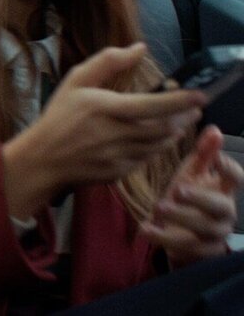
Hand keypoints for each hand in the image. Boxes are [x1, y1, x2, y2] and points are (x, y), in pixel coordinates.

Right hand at [3, 43, 206, 218]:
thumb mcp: (75, 82)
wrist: (42, 159)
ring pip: (159, 145)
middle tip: (195, 108)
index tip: (201, 95)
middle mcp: (115, 134)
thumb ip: (107, 62)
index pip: (154, 105)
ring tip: (179, 122)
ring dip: (173, 133)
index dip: (181, 101)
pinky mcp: (119, 172)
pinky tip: (156, 139)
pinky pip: (146, 159)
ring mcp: (118, 156)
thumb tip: (139, 48)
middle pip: (164, 128)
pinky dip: (157, 148)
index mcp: (106, 109)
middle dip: (184, 118)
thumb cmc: (58, 117)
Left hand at [141, 125, 243, 266]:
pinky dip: (164, 238)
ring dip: (180, 217)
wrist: (180, 234)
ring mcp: (215, 234)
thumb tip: (214, 129)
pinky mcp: (202, 252)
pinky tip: (146, 229)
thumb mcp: (193, 174)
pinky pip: (186, 248)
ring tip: (157, 207)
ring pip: (203, 228)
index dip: (228, 168)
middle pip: (220, 206)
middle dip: (200, 198)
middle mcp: (225, 212)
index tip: (215, 158)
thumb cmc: (189, 197)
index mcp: (223, 190)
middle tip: (177, 189)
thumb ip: (204, 154)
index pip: (236, 178)